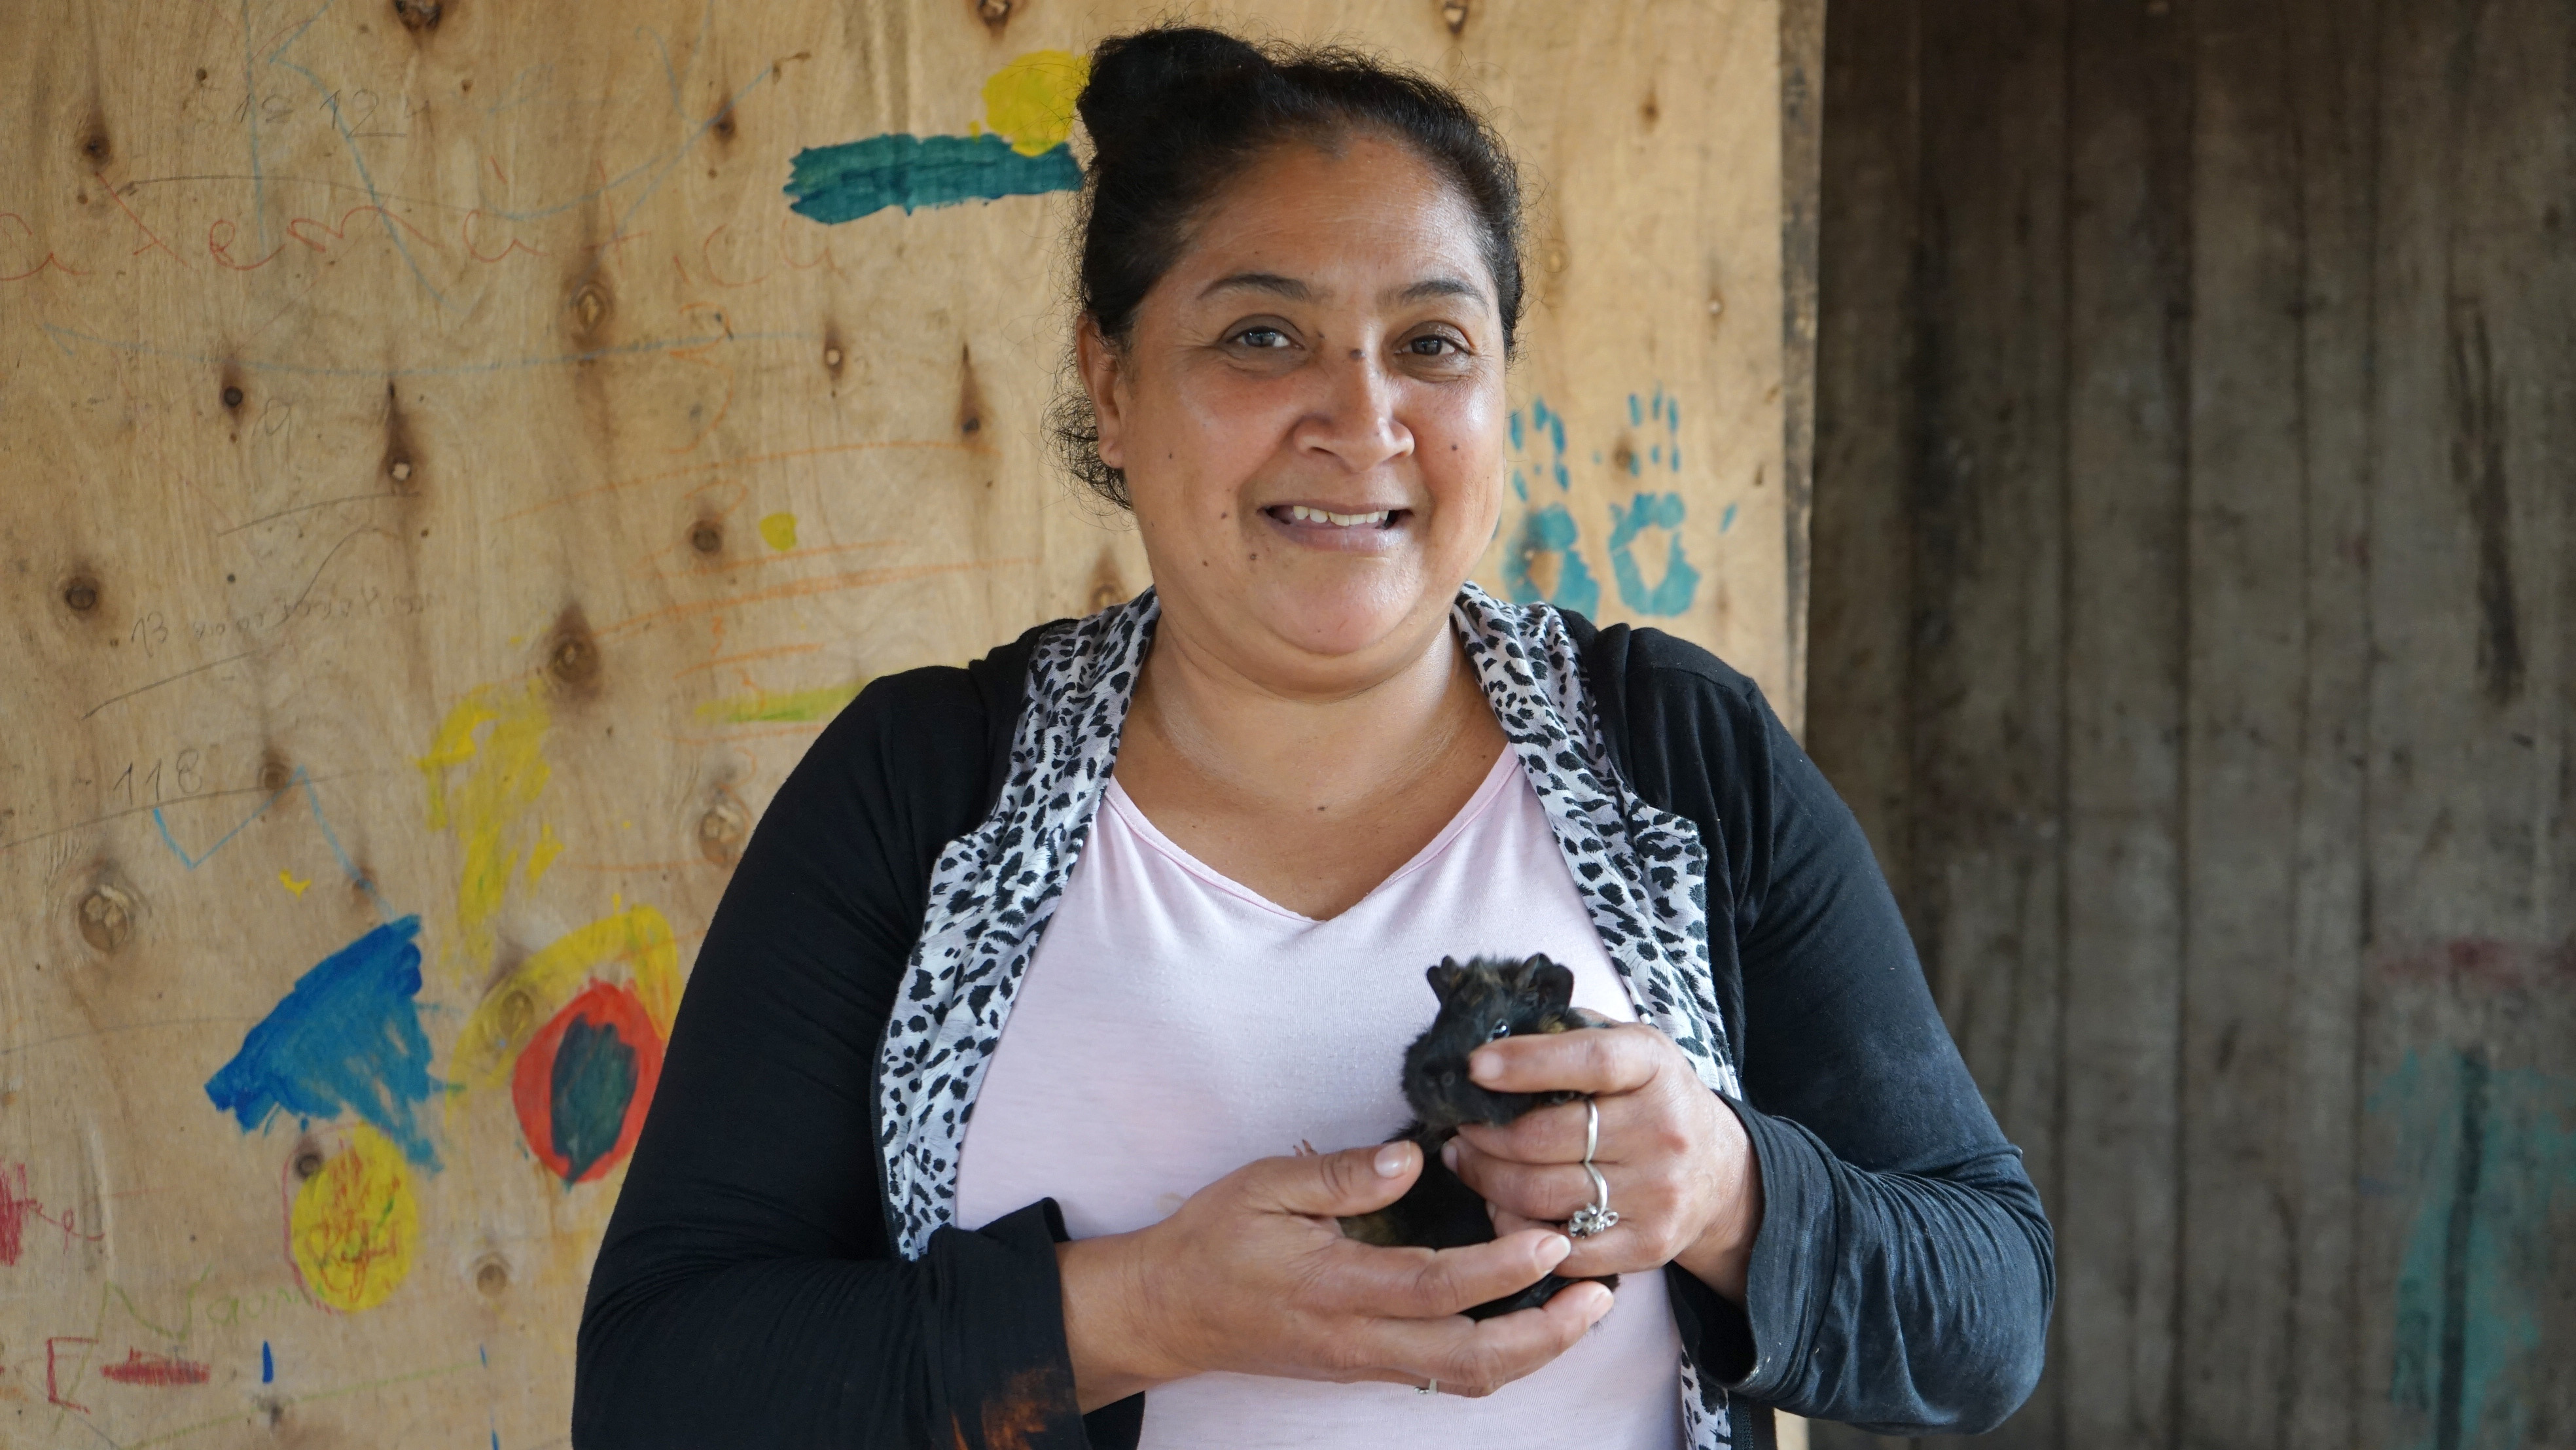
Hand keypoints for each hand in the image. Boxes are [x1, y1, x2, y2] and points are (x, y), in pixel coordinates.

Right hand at [1057, 1141, 1614, 1409]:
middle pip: (1470, 1360)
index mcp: (1333, 1288)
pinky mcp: (1365, 1369)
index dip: (1500, 1268)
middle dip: (1545, 1334)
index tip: (1551, 1239)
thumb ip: (1341, 1175)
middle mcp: (1357, 1340)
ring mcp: (1364, 1364)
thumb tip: (1414, 1158)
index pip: (1434, 1287)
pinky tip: (1528, 1319)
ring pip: (1465, 1377)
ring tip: (1584, 1310)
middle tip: (1599, 1295)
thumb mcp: (1264, 1186)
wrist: (1165, 1313)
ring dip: (1533, 1351)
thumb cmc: (1211, 1241)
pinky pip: (1445, 1374)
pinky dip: (1498, 1353)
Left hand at [1443, 1020, 1761, 1300]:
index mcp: (1654, 1067)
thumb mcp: (1631, 1049)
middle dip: (1484, 1134)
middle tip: (1459, 1127)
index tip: (1474, 1067)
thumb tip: (1494, 1030)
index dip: (1526, 1063)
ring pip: (1542, 1194)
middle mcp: (1662, 1130)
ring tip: (1466, 1161)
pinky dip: (1516, 1229)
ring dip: (1486, 1179)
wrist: (1723, 1174)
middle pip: (1545, 1138)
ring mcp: (1658, 1192)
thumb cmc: (1654, 1100)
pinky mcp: (1649, 1245)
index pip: (1589, 1060)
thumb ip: (1571, 1034)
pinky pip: (1561, 1246)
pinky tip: (1500, 1206)